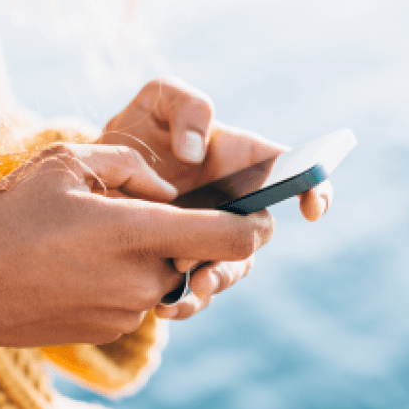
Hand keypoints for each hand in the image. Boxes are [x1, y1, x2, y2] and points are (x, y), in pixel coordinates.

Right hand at [0, 143, 274, 348]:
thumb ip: (131, 167)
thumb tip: (165, 189)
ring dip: (150, 255)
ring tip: (95, 236)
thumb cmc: (4, 219)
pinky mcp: (109, 331)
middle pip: (198, 257)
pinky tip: (79, 262)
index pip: (232, 238)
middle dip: (185, 234)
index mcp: (138, 235)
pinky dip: (126, 277)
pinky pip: (139, 298)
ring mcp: (127, 313)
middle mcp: (143, 282)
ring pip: (166, 277)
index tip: (257, 211)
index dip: (255, 223)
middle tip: (142, 211)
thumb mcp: (64, 163)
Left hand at [99, 77, 332, 318]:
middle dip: (241, 250)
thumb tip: (195, 152)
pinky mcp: (185, 263)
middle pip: (257, 234)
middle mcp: (234, 203)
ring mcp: (211, 237)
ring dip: (216, 281)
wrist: (94, 175)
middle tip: (209, 257)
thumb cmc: (137, 131)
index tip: (311, 208)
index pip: (290, 172)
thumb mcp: (156, 101)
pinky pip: (198, 292)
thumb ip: (186, 105)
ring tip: (187, 287)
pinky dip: (186, 303)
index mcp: (241, 160)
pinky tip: (164, 307)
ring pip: (232, 268)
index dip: (314, 187)